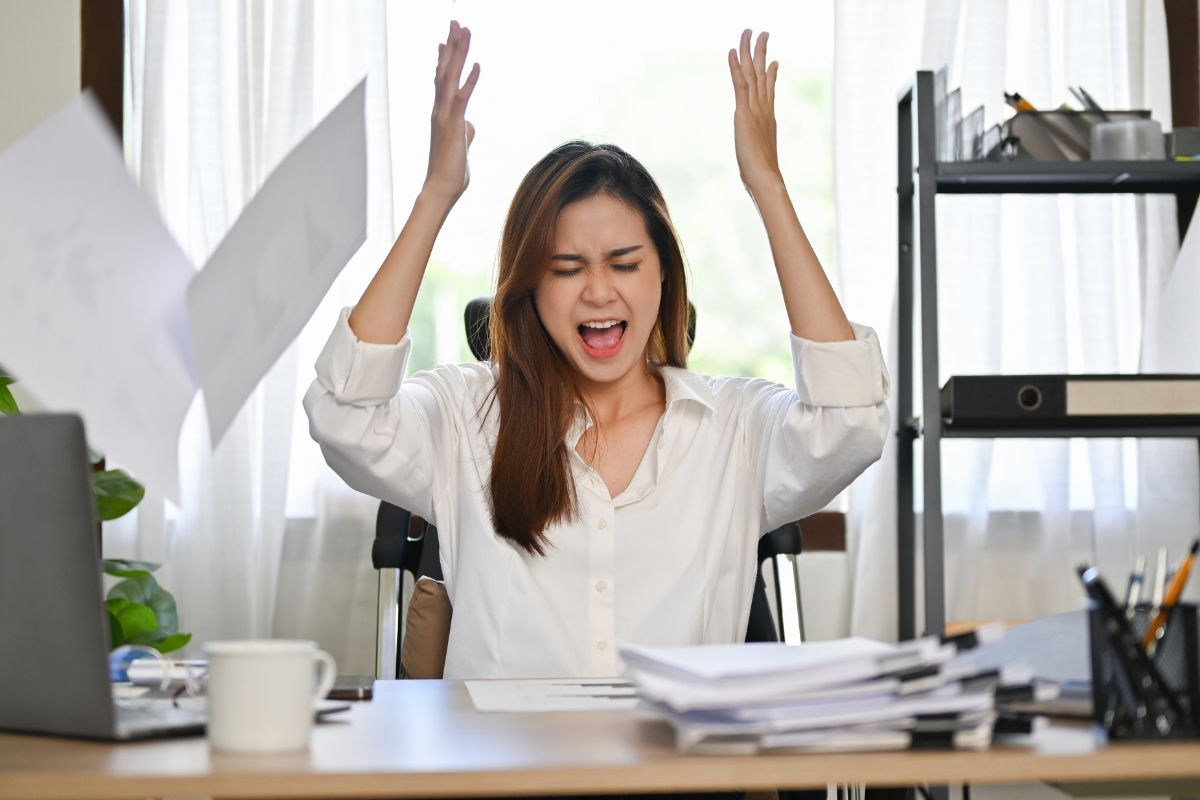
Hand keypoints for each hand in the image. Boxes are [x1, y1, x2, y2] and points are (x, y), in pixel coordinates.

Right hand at [425, 20, 480, 203]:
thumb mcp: (461, 144)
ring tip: (464, 31)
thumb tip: (469, 123)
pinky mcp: (453, 126)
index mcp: (442, 112)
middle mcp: (440, 109)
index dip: (444, 58)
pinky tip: (478, 65)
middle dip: (451, 45)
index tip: (446, 38)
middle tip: (456, 22)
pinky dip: (470, 81)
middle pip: (445, 70)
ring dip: (458, 54)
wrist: (442, 189)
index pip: (441, 79)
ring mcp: (445, 116)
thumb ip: (464, 129)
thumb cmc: (451, 170)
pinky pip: (462, 98)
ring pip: (450, 77)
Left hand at [727, 29, 782, 195]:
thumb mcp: (760, 154)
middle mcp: (764, 108)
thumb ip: (761, 148)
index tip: (774, 60)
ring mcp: (755, 108)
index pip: (769, 89)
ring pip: (753, 73)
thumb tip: (763, 155)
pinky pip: (740, 84)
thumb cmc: (762, 174)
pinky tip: (733, 52)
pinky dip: (736, 67)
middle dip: (761, 52)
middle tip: (763, 33)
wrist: (765, 178)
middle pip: (763, 73)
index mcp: (768, 116)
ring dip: (750, 51)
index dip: (770, 73)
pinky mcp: (744, 113)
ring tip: (749, 32)